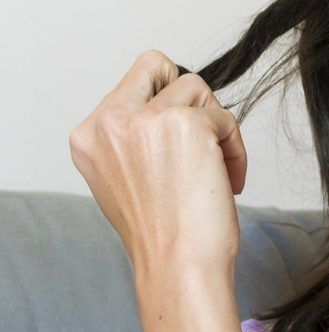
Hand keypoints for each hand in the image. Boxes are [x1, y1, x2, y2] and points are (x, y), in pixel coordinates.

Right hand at [69, 49, 248, 283]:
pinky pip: (225, 117)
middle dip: (190, 98)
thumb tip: (170, 106)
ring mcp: (146, 120)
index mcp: (89, 135)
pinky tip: (230, 182)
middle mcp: (109, 122)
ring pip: (197, 88)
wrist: (177, 266)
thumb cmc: (163, 233)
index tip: (178, 146)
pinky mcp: (186, 126)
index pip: (132, 81)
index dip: (166, 105)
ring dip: (217, 126)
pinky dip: (236, 149)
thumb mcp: (126, 177)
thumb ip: (135, 138)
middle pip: (158, 65)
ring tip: (219, 169)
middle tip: (203, 141)